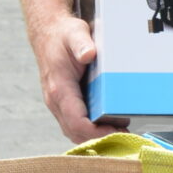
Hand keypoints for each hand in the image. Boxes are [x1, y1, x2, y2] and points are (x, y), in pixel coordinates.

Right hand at [28, 14, 113, 143]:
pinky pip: (74, 125)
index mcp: (59, 89)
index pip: (76, 121)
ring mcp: (57, 104)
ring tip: (119, 133)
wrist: (48, 34)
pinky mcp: (63, 104)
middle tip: (125, 136)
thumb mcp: (74, 34)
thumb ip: (81, 44)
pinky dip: (89, 131)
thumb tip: (89, 54)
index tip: (116, 131)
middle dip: (99, 138)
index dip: (96, 132)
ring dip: (94, 138)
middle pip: (75, 132)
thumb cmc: (62, 36)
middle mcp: (55, 101)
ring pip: (73, 132)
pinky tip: (107, 127)